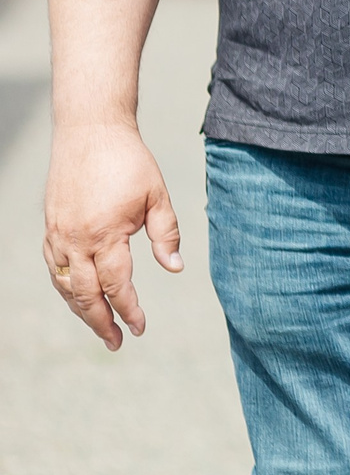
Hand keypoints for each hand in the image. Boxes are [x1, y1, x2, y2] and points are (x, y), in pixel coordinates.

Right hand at [43, 119, 182, 350]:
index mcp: (105, 234)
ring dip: (81, 310)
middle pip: (85, 295)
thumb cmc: (129, 162)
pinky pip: (54, 269)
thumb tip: (175, 269)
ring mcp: (57, 235)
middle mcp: (75, 240)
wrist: (91, 132)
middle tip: (117, 343)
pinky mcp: (50, 228)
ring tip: (101, 326)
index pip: (116, 285)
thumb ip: (165, 234)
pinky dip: (66, 288)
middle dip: (101, 322)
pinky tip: (79, 296)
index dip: (129, 309)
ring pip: (65, 286)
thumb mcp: (157, 196)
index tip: (140, 328)